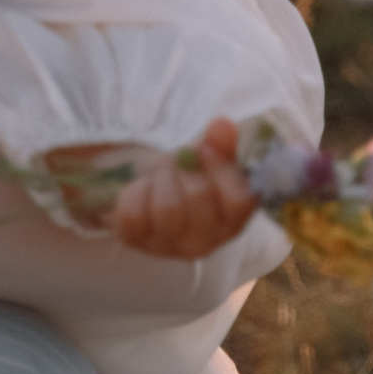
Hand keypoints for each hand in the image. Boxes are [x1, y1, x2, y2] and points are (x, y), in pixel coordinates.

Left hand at [112, 119, 257, 260]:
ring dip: (161, 178)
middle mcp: (206, 241)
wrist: (153, 189)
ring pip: (167, 209)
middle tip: (178, 159)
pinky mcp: (138, 242)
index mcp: (232, 219)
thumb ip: (224, 139)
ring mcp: (170, 247)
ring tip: (161, 174)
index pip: (238, 201)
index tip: (205, 148)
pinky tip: (143, 189)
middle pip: (199, 198)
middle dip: (185, 167)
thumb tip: (222, 126)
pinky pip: (133, 215)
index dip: (221, 169)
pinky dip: (135, 192)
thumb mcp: (211, 154)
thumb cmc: (190, 174)